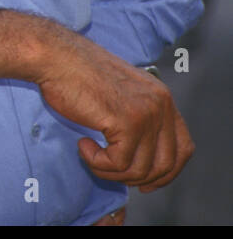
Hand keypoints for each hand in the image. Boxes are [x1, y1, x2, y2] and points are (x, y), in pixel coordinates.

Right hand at [35, 33, 193, 191]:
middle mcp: (160, 105)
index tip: (145, 182)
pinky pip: (119, 163)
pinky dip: (97, 162)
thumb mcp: (119, 93)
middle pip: (166, 164)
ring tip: (91, 156)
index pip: (183, 148)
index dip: (166, 172)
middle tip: (111, 172)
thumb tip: (139, 155)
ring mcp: (146, 114)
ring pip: (140, 168)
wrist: (56, 57)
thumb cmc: (76, 72)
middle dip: (137, 178)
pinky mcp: (126, 122)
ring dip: (111, 171)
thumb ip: (136, 116)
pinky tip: (83, 146)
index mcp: (161, 97)